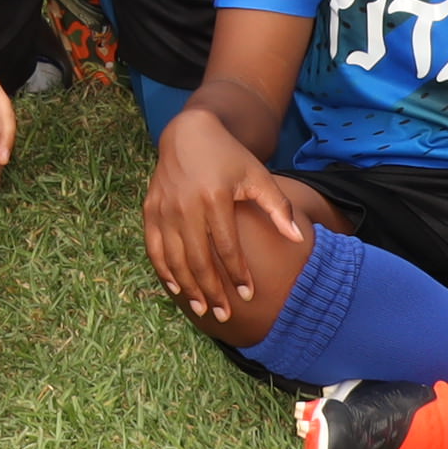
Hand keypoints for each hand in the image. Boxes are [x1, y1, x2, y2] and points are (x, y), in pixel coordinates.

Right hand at [140, 106, 310, 326]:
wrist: (188, 133)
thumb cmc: (229, 158)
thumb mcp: (257, 176)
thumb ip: (278, 207)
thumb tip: (298, 239)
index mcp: (214, 196)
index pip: (227, 246)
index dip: (237, 274)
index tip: (248, 295)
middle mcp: (186, 204)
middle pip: (199, 259)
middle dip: (212, 291)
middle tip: (224, 315)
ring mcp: (164, 208)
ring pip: (174, 258)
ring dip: (189, 287)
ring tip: (203, 309)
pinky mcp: (150, 209)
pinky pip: (154, 247)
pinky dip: (164, 270)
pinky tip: (176, 288)